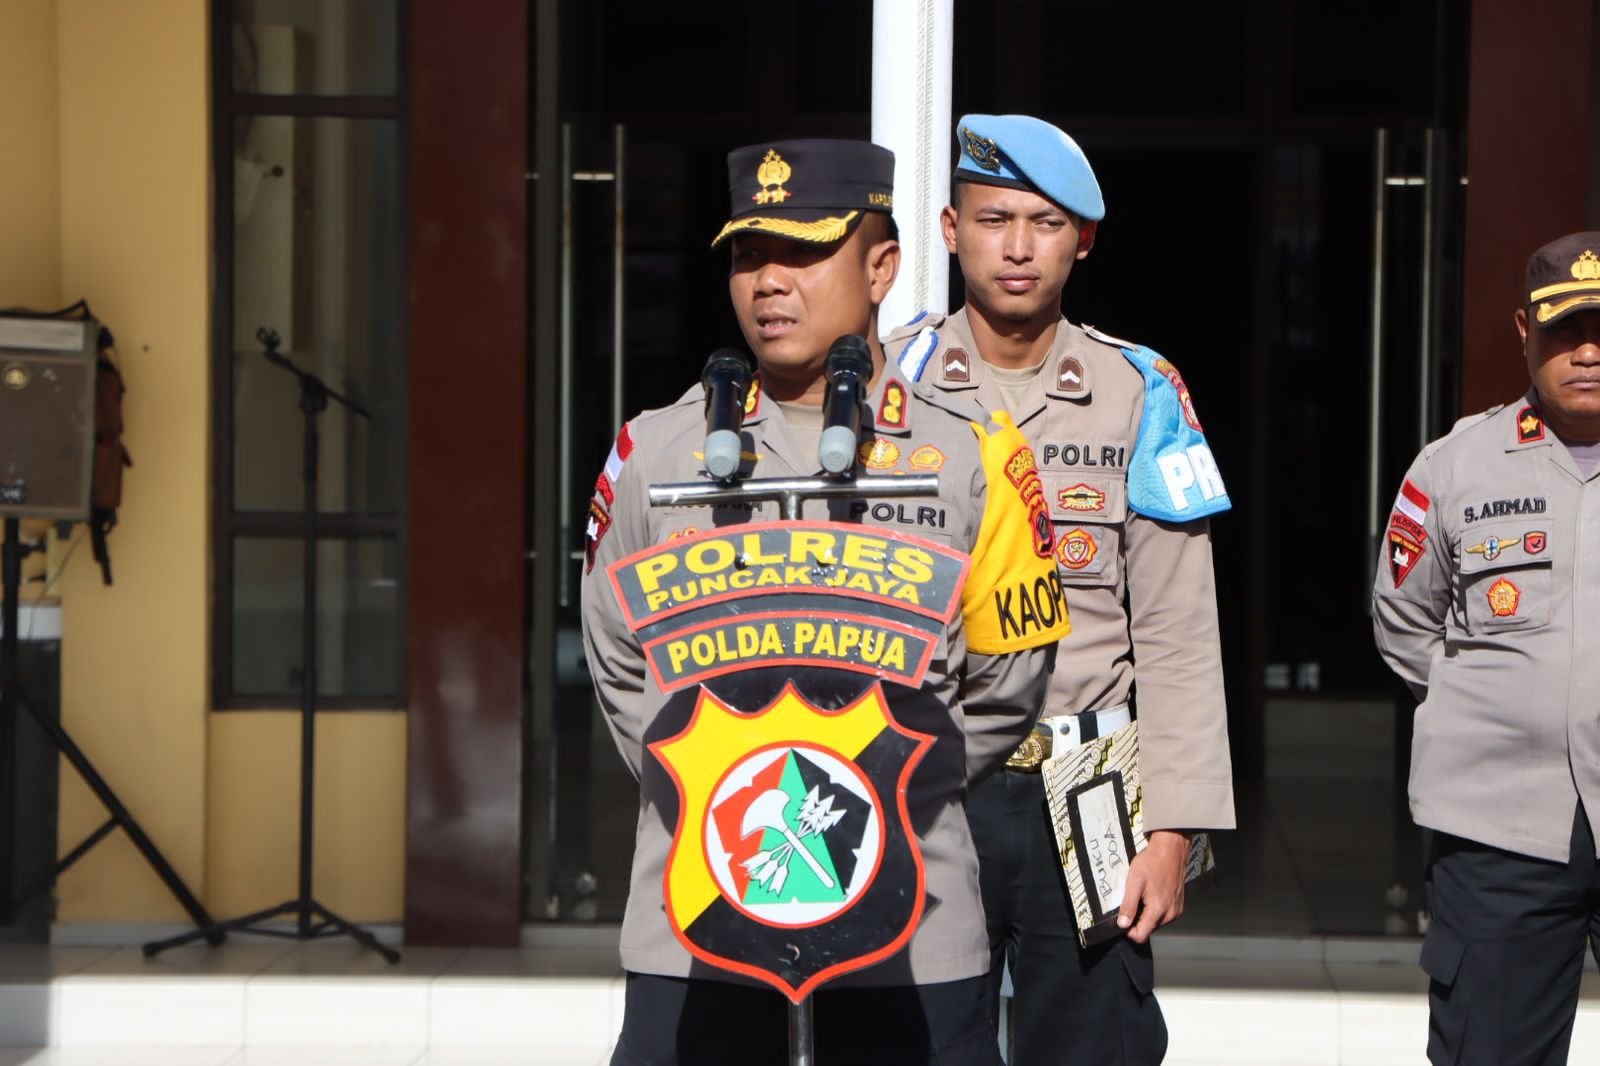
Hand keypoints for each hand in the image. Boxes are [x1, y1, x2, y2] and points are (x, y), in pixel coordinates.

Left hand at [1115, 829, 1191, 943]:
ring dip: (1146, 914)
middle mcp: (1170, 914)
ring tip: (1143, 894)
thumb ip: (1128, 905)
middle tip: (1133, 900)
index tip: (1123, 919)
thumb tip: (1122, 924)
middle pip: (1148, 930)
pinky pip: (1164, 915)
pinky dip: (1155, 909)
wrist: (1171, 849)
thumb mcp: (1134, 882)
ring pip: (1156, 923)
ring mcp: (1176, 910)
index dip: (1129, 930)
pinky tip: (1152, 893)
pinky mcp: (1179, 906)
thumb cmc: (1152, 862)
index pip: (1141, 936)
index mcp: (1158, 910)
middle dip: (1137, 920)